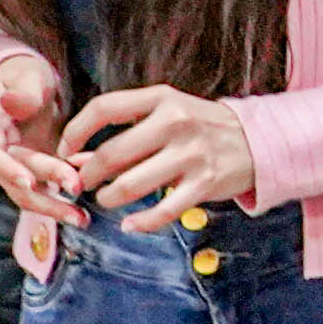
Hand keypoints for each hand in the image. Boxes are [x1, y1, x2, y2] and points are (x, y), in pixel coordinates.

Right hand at [0, 50, 86, 225]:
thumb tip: (10, 103)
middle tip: (75, 202)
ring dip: (52, 208)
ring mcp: (7, 167)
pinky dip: (59, 200)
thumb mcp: (28, 77)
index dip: (9, 169)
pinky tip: (81, 210)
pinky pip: (40, 192)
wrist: (25, 86)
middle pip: (13, 180)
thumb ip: (24, 92)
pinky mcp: (25, 174)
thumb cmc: (25, 77)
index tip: (31, 182)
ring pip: (26, 194)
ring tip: (81, 219)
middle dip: (44, 194)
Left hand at [65, 85, 260, 214]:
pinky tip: (130, 224)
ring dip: (109, 198)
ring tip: (107, 199)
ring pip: (132, 185)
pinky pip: (163, 211)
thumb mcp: (166, 115)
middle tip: (84, 184)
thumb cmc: (200, 127)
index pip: (104, 108)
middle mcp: (176, 122)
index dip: (75, 131)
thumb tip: (75, 159)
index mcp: (162, 99)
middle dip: (89, 175)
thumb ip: (124, 132)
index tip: (65, 151)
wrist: (257, 142)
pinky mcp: (205, 184)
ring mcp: (192, 154)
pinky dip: (140, 222)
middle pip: (112, 153)